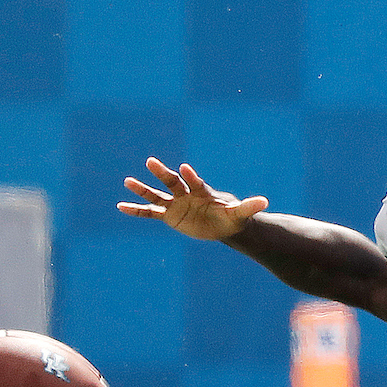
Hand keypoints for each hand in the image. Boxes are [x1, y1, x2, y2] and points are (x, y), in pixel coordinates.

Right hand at [118, 158, 269, 240]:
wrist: (221, 225)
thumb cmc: (231, 217)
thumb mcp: (240, 214)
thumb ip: (249, 206)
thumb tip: (265, 202)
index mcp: (202, 192)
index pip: (195, 182)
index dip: (191, 176)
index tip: (184, 168)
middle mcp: (186, 194)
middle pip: (172, 182)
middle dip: (162, 173)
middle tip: (151, 162)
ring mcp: (176, 204)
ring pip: (157, 195)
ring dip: (143, 189)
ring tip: (128, 181)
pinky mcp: (169, 215)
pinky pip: (150, 212)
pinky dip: (137, 210)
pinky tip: (121, 206)